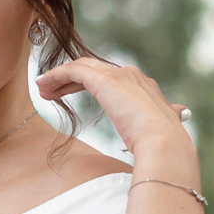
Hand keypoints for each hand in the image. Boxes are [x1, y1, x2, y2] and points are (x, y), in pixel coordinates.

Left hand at [34, 50, 197, 175]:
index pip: (111, 78)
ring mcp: (119, 75)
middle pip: (94, 69)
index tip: (71, 93)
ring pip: (82, 67)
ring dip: (59, 77)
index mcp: (144, 87)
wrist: (163, 143)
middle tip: (51, 91)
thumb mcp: (158, 130)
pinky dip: (57, 76)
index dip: (88, 83)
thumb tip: (170, 118)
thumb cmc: (161, 146)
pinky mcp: (105, 81)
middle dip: (71, 79)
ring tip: (42, 89)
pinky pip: (74, 71)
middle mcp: (132, 76)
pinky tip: (43, 86)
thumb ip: (158, 122)